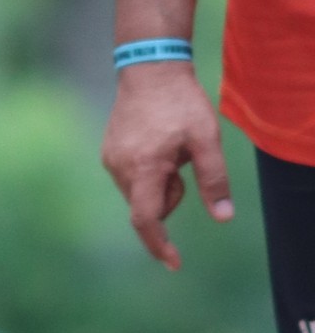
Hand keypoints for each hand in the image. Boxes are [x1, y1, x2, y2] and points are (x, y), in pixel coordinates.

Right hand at [100, 59, 232, 269]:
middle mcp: (120, 166)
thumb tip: (223, 217)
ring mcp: (110, 158)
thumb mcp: (206, 140)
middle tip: (184, 165)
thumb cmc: (181, 103)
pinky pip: (131, 178)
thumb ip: (214, 180)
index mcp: (144, 167)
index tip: (174, 263)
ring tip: (170, 151)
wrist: (149, 69)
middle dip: (170, 197)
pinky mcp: (108, 151)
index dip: (159, 245)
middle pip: (148, 206)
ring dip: (159, 185)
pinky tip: (158, 146)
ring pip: (139, 193)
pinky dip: (148, 174)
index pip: (146, 219)